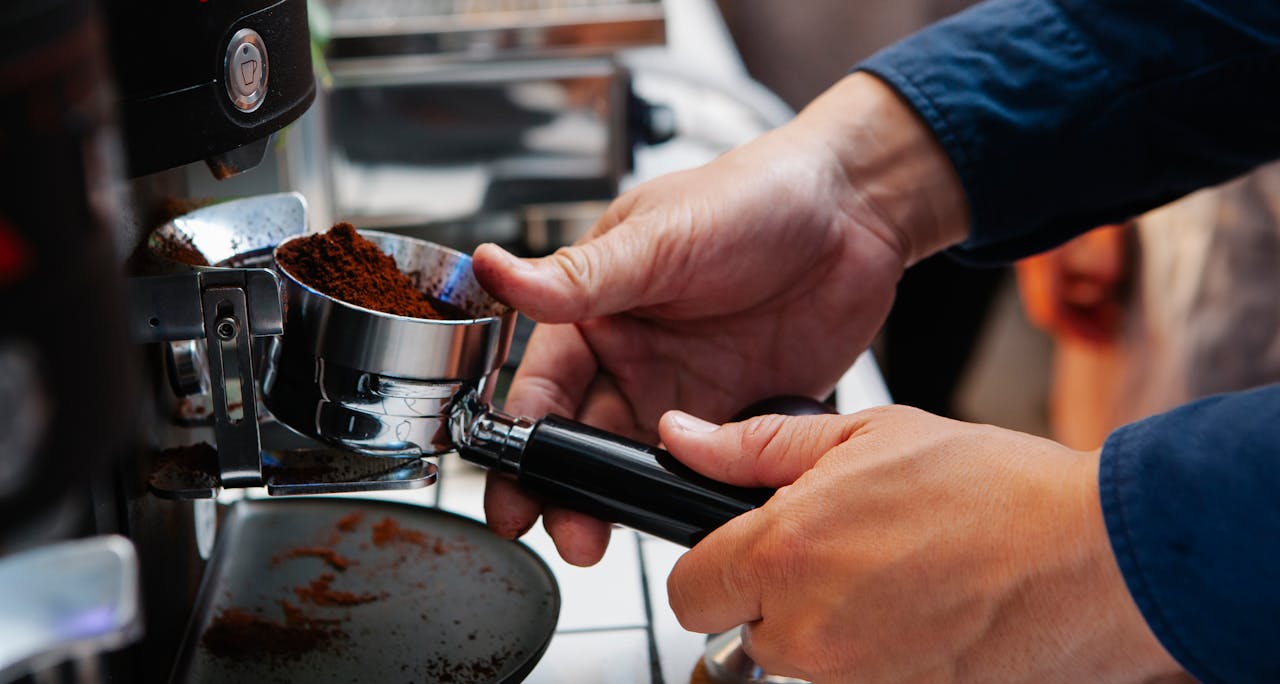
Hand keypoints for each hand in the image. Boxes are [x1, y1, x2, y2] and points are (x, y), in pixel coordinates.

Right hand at [472, 74, 968, 564]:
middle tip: (563, 533)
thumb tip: (494, 270)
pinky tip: (687, 509)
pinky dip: (693, 493)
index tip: (508, 488)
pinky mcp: (740, 415)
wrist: (855, 211)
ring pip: (639, 465)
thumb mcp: (659, 236)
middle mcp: (636, 357)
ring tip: (609, 536)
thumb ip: (580, 276)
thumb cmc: (752, 196)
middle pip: (583, 440)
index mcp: (598, 310)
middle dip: (565, 491)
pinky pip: (707, 468)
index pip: (543, 386)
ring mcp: (688, 391)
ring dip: (622, 502)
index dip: (521, 440)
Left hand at [661, 406, 1185, 682]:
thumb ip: (757, 446)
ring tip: (893, 572)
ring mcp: (855, 680)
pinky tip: (920, 607)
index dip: (710, 565)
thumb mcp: (868, 436)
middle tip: (840, 550)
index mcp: (788, 551)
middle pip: (744, 629)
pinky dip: (874, 651)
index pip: (688, 591)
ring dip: (827, 622)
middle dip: (775, 593)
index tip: (739, 549)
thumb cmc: (995, 491)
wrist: (1094, 558)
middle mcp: (810, 629)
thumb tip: (684, 438)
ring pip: (800, 658)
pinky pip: (856, 680)